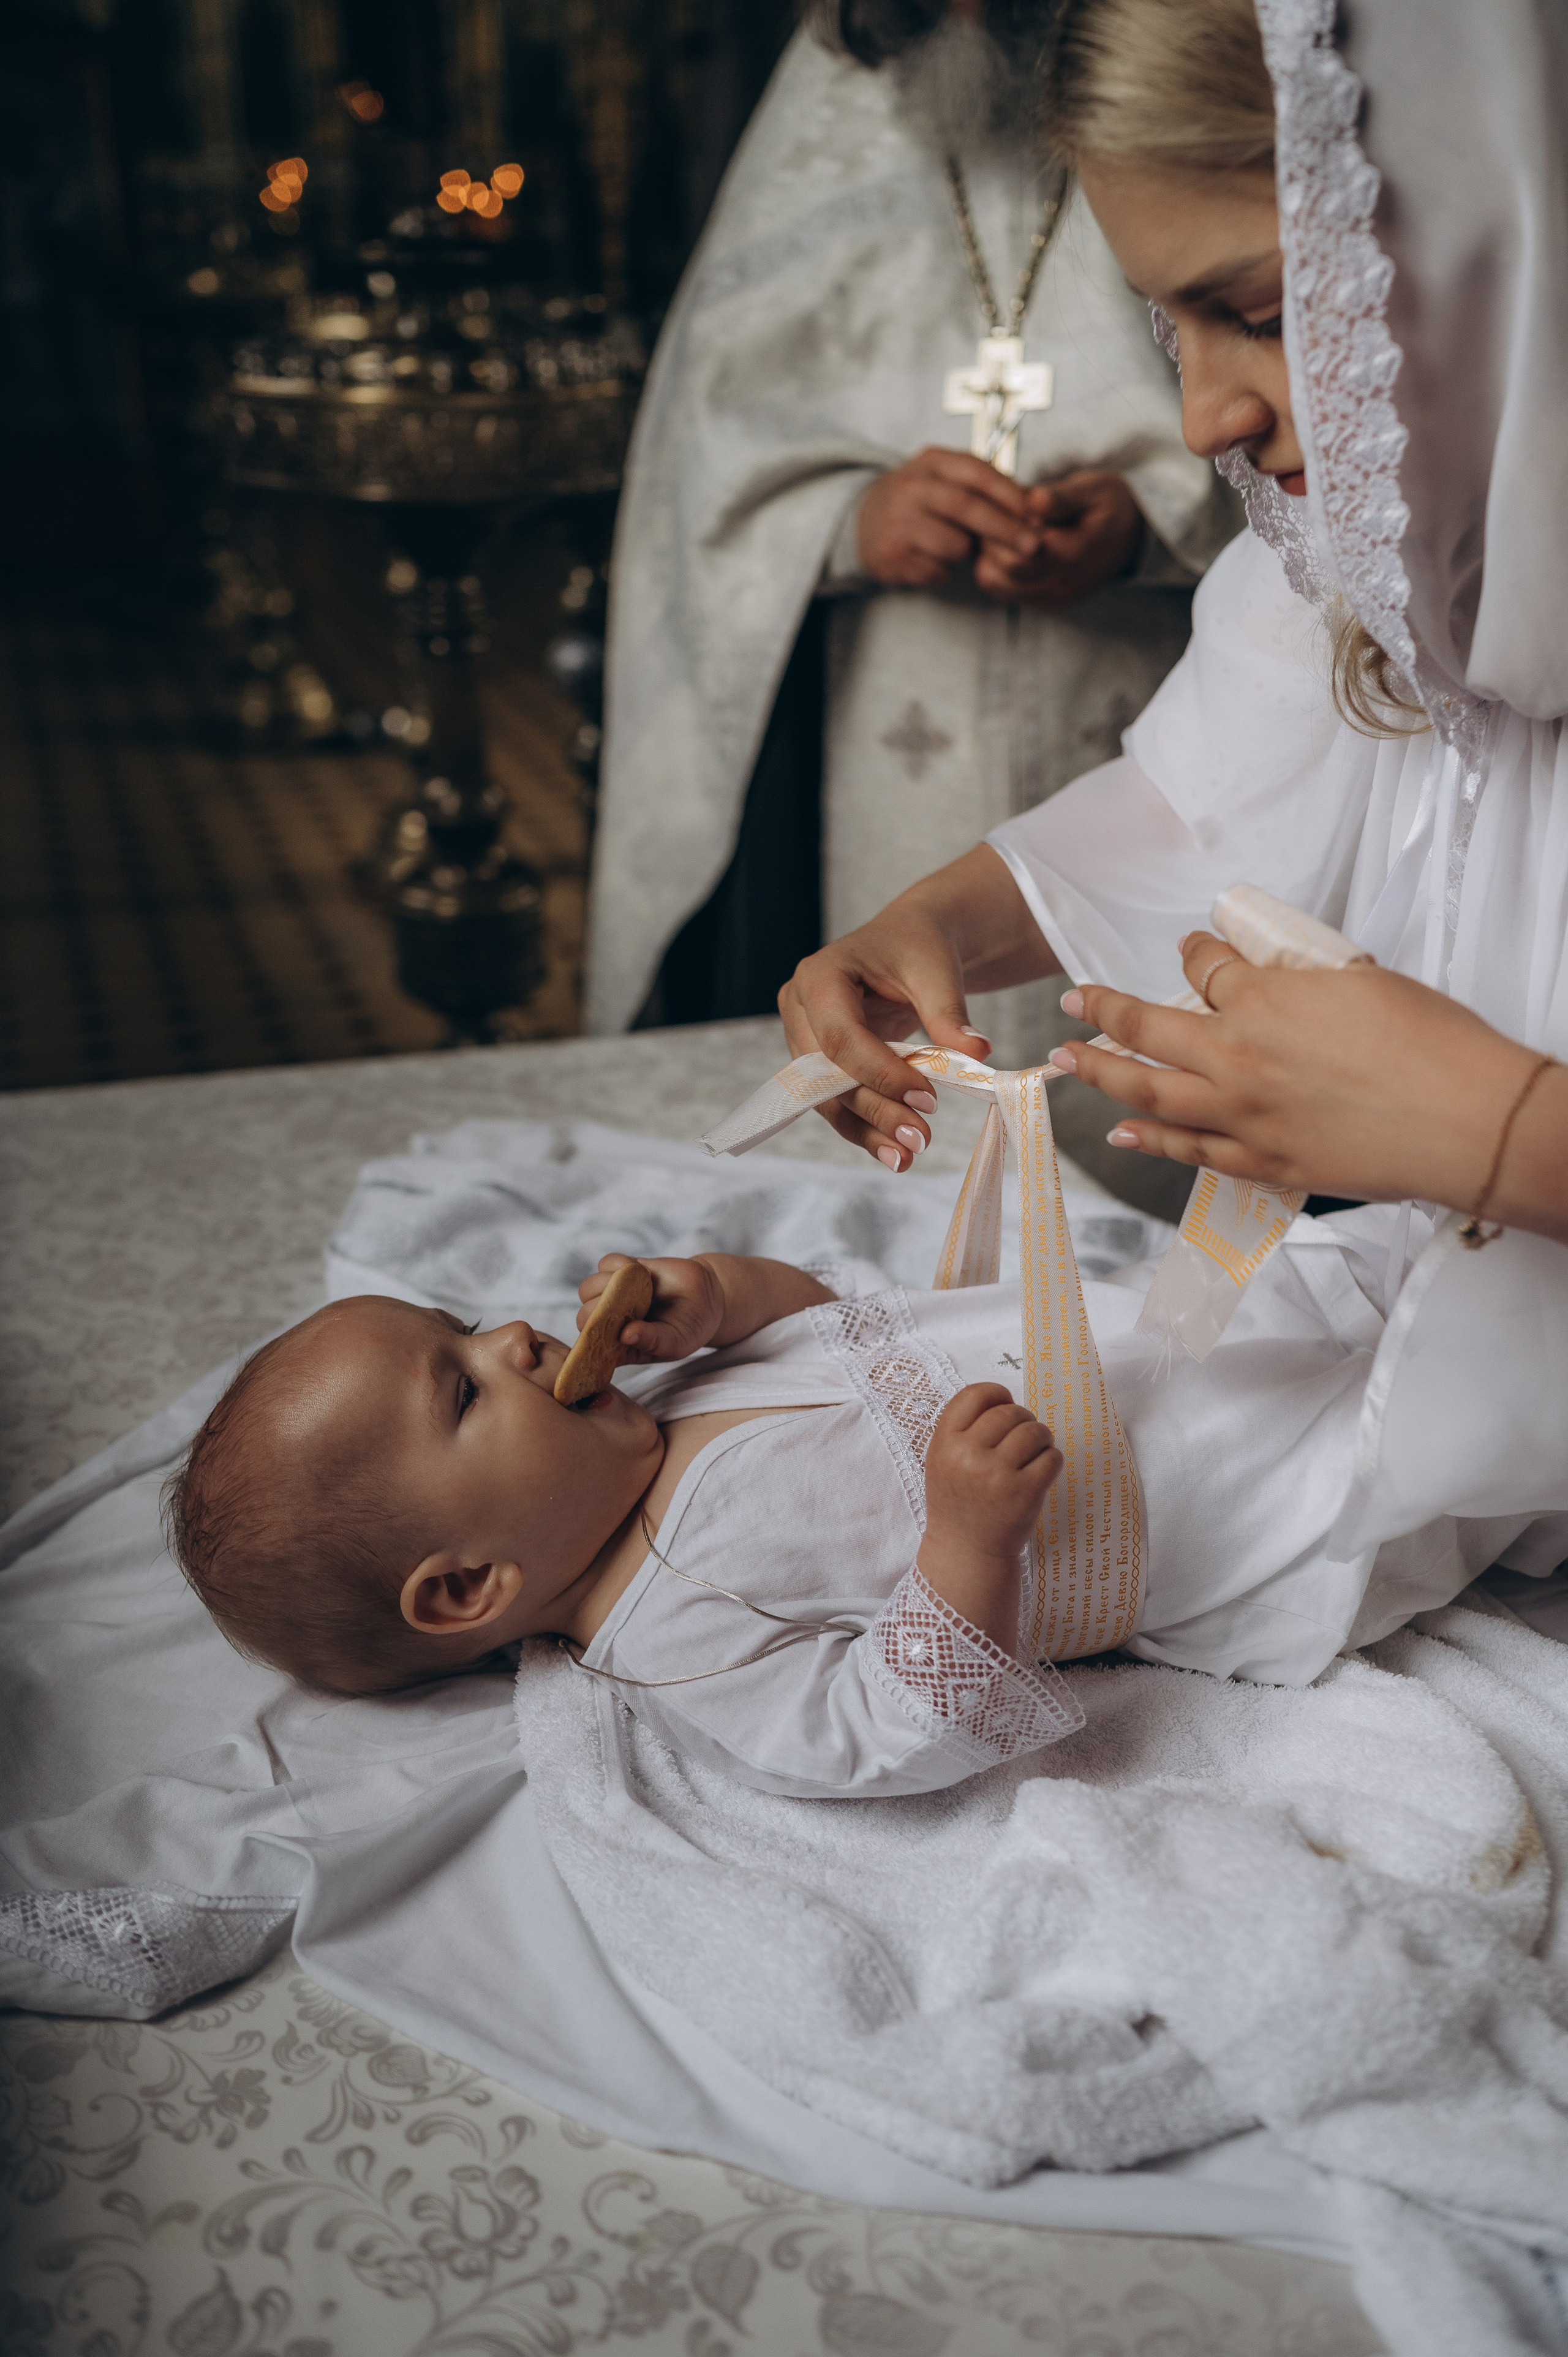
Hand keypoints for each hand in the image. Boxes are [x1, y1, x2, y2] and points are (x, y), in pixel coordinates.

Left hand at [577, 1253, 721, 1364]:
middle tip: (630, 1307)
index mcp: (618, 1346)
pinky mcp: (623, 1270)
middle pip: (584, 1315)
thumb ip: (651, 1341)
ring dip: (606, 1285)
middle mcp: (610, 1321)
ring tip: (635, 1288)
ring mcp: (614, 1295)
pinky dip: (618, 1265)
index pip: (591, 1346)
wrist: (708, 1297)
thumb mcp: (674, 1343)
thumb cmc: (689, 1328)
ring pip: (588, 1288)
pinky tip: (640, 1272)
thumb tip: (625, 1335)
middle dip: (600, 1310)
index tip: (615, 1332)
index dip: (594, 1339)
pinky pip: (606, 1263)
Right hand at [777, 845, 1058, 1169]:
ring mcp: (803, 1038)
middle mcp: (799, 1008)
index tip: (927, 1099)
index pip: (840, 1035)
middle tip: (920, 1140)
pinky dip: (867, 1127)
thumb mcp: (936, 971)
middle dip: (874, 1110)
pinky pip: (838, 1101)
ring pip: (827, 1097)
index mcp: (819, 976)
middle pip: (828, 1073)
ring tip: (906, 1158)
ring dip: (867, 1131)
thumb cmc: (918, 947)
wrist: (909, 942)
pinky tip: (894, 1153)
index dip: (880, 1073)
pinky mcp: (818, 1063)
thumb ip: (948, 1012)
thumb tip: (977, 1052)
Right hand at [857, 447, 1036, 589]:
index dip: (1011, 495)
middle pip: (967, 507)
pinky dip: (944, 570)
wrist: (864, 520)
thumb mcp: (948, 480)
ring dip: (967, 553)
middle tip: (1032, 546)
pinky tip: (932, 559)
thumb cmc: (923, 501)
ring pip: (954, 545)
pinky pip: (936, 570)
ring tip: (957, 547)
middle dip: (1005, 529)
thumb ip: (987, 489)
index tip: (1037, 515)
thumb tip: (1036, 510)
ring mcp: (896, 522)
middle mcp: (909, 488)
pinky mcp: (890, 556)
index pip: (977, 473)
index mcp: (930, 462)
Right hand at [919, 1384, 1062, 1647]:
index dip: (996, 1394)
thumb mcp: (942, 1461)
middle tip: (1024, 1437)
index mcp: (944, 1443)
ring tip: (1036, 1451)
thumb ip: (962, 1429)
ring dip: (1041, 1437)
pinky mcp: (1025, 1493)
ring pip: (1034, 1431)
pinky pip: (1051, 1457)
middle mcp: (968, 1455)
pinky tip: (1042, 1469)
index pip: (974, 1395)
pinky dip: (1052, 1459)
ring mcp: (997, 1475)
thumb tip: (1004, 1400)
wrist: (965, 1552)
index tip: (1005, 1403)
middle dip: (1023, 1419)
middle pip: (1009, 1412)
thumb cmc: (957, 1502)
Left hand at [973, 470, 1144, 609]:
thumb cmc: (1109, 506)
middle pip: (1003, 568)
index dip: (1003, 524)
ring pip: (996, 583)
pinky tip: (1008, 548)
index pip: (1017, 550)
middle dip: (992, 538)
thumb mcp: (1093, 489)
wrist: (1131, 536)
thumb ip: (1062, 497)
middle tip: (1001, 514)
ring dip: (990, 555)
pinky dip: (996, 570)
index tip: (1009, 503)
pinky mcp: (1047, 604)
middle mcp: (1061, 583)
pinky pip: (1004, 592)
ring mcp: (1052, 598)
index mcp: (1073, 553)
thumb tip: (1034, 500)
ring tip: (1004, 531)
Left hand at [1051, 934, 1567, 1237]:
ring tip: (1064, 1063)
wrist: (1463, 1120)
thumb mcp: (1361, 982)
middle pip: (1146, 1029)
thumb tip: (1282, 982)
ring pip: (1148, 1092)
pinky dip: (1149, 1140)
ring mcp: (1242, 1115)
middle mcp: (1237, 1057)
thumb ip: (1306, 982)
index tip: (1189, 951)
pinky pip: (1188, 1149)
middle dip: (1101, 1011)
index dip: (1194, 955)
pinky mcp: (1261, 1161)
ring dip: (1100, 1073)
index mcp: (1262, 1000)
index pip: (1205, 968)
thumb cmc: (1429, 1044)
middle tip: (1070, 1002)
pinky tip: (1122, 1132)